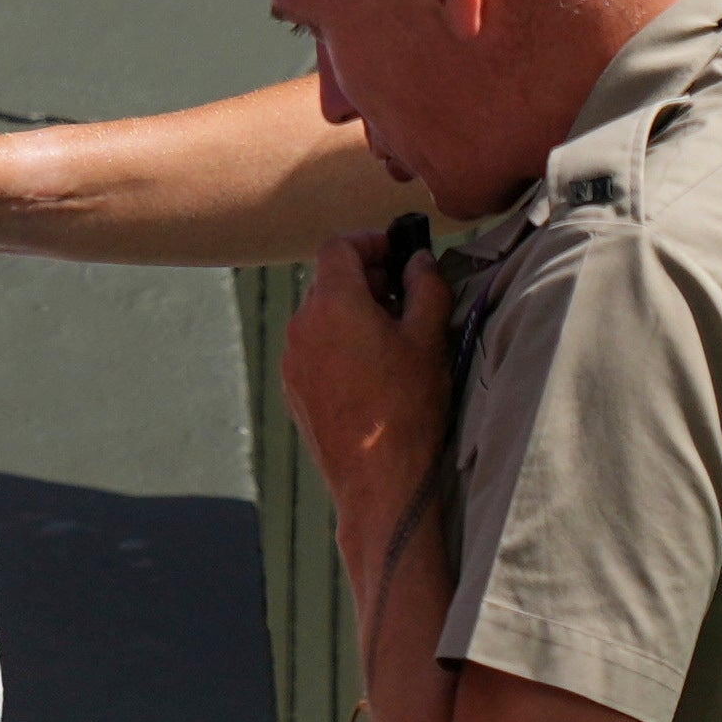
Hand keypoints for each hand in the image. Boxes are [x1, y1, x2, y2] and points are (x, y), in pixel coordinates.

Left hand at [279, 222, 449, 530]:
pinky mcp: (292, 388)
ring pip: (321, 315)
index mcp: (332, 303)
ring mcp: (292, 359)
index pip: (339, 245)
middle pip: (329, 280)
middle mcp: (302, 325)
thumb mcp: (430, 338)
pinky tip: (371, 370)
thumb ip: (426, 286)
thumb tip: (419, 260)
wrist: (378, 479)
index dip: (371, 242)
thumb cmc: (408, 408)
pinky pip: (314, 348)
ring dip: (353, 313)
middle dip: (367, 279)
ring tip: (392, 339)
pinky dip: (338, 343)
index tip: (398, 255)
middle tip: (405, 298)